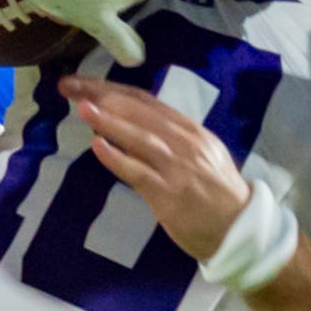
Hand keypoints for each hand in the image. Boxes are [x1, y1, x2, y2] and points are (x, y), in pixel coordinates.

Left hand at [61, 75, 253, 259]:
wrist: (240, 229)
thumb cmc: (215, 192)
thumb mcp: (199, 154)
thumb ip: (169, 137)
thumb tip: (129, 122)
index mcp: (190, 130)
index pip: (146, 101)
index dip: (113, 88)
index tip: (84, 82)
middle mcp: (186, 142)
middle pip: (140, 112)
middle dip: (103, 96)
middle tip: (70, 86)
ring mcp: (178, 168)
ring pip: (141, 137)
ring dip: (110, 120)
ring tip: (82, 108)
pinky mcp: (170, 195)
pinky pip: (140, 173)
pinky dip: (118, 158)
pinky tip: (98, 146)